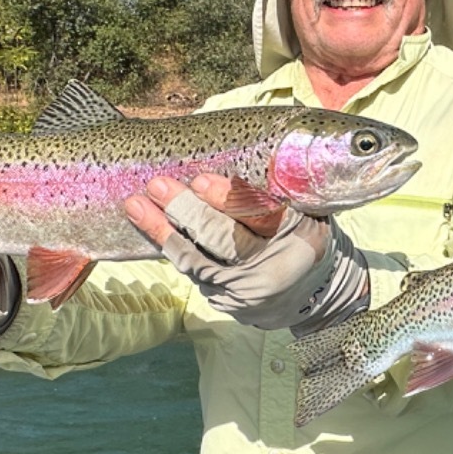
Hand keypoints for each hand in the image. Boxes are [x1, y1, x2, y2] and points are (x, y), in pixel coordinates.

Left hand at [125, 173, 367, 331]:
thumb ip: (282, 187)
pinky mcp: (226, 303)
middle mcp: (272, 270)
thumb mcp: (310, 210)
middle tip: (157, 186)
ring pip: (198, 260)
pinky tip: (151, 227)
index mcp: (300, 239)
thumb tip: (238, 150)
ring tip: (136, 206)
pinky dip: (171, 247)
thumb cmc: (306, 237)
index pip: (260, 216)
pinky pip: (193, 272)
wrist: (316, 294)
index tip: (199, 180)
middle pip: (223, 240)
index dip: (228, 198)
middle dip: (187, 211)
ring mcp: (246, 292)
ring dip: (163, 231)